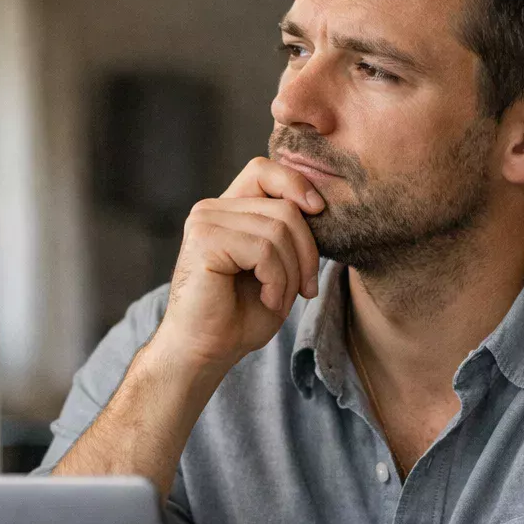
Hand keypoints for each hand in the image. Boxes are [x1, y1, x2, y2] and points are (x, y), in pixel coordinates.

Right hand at [147, 157, 323, 373]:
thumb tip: (318, 205)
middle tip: (304, 289)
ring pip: (278, 230)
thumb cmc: (238, 317)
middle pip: (284, 207)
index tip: (319, 212)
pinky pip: (264, 250)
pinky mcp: (204, 241)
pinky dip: (277, 281)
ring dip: (292, 273)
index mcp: (226, 209)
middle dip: (307, 252)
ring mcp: (204, 221)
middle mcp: (211, 209)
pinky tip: (267, 300)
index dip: (296, 184)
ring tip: (278, 299)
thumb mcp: (276, 268)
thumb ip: (288, 234)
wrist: (204, 352)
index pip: (264, 170)